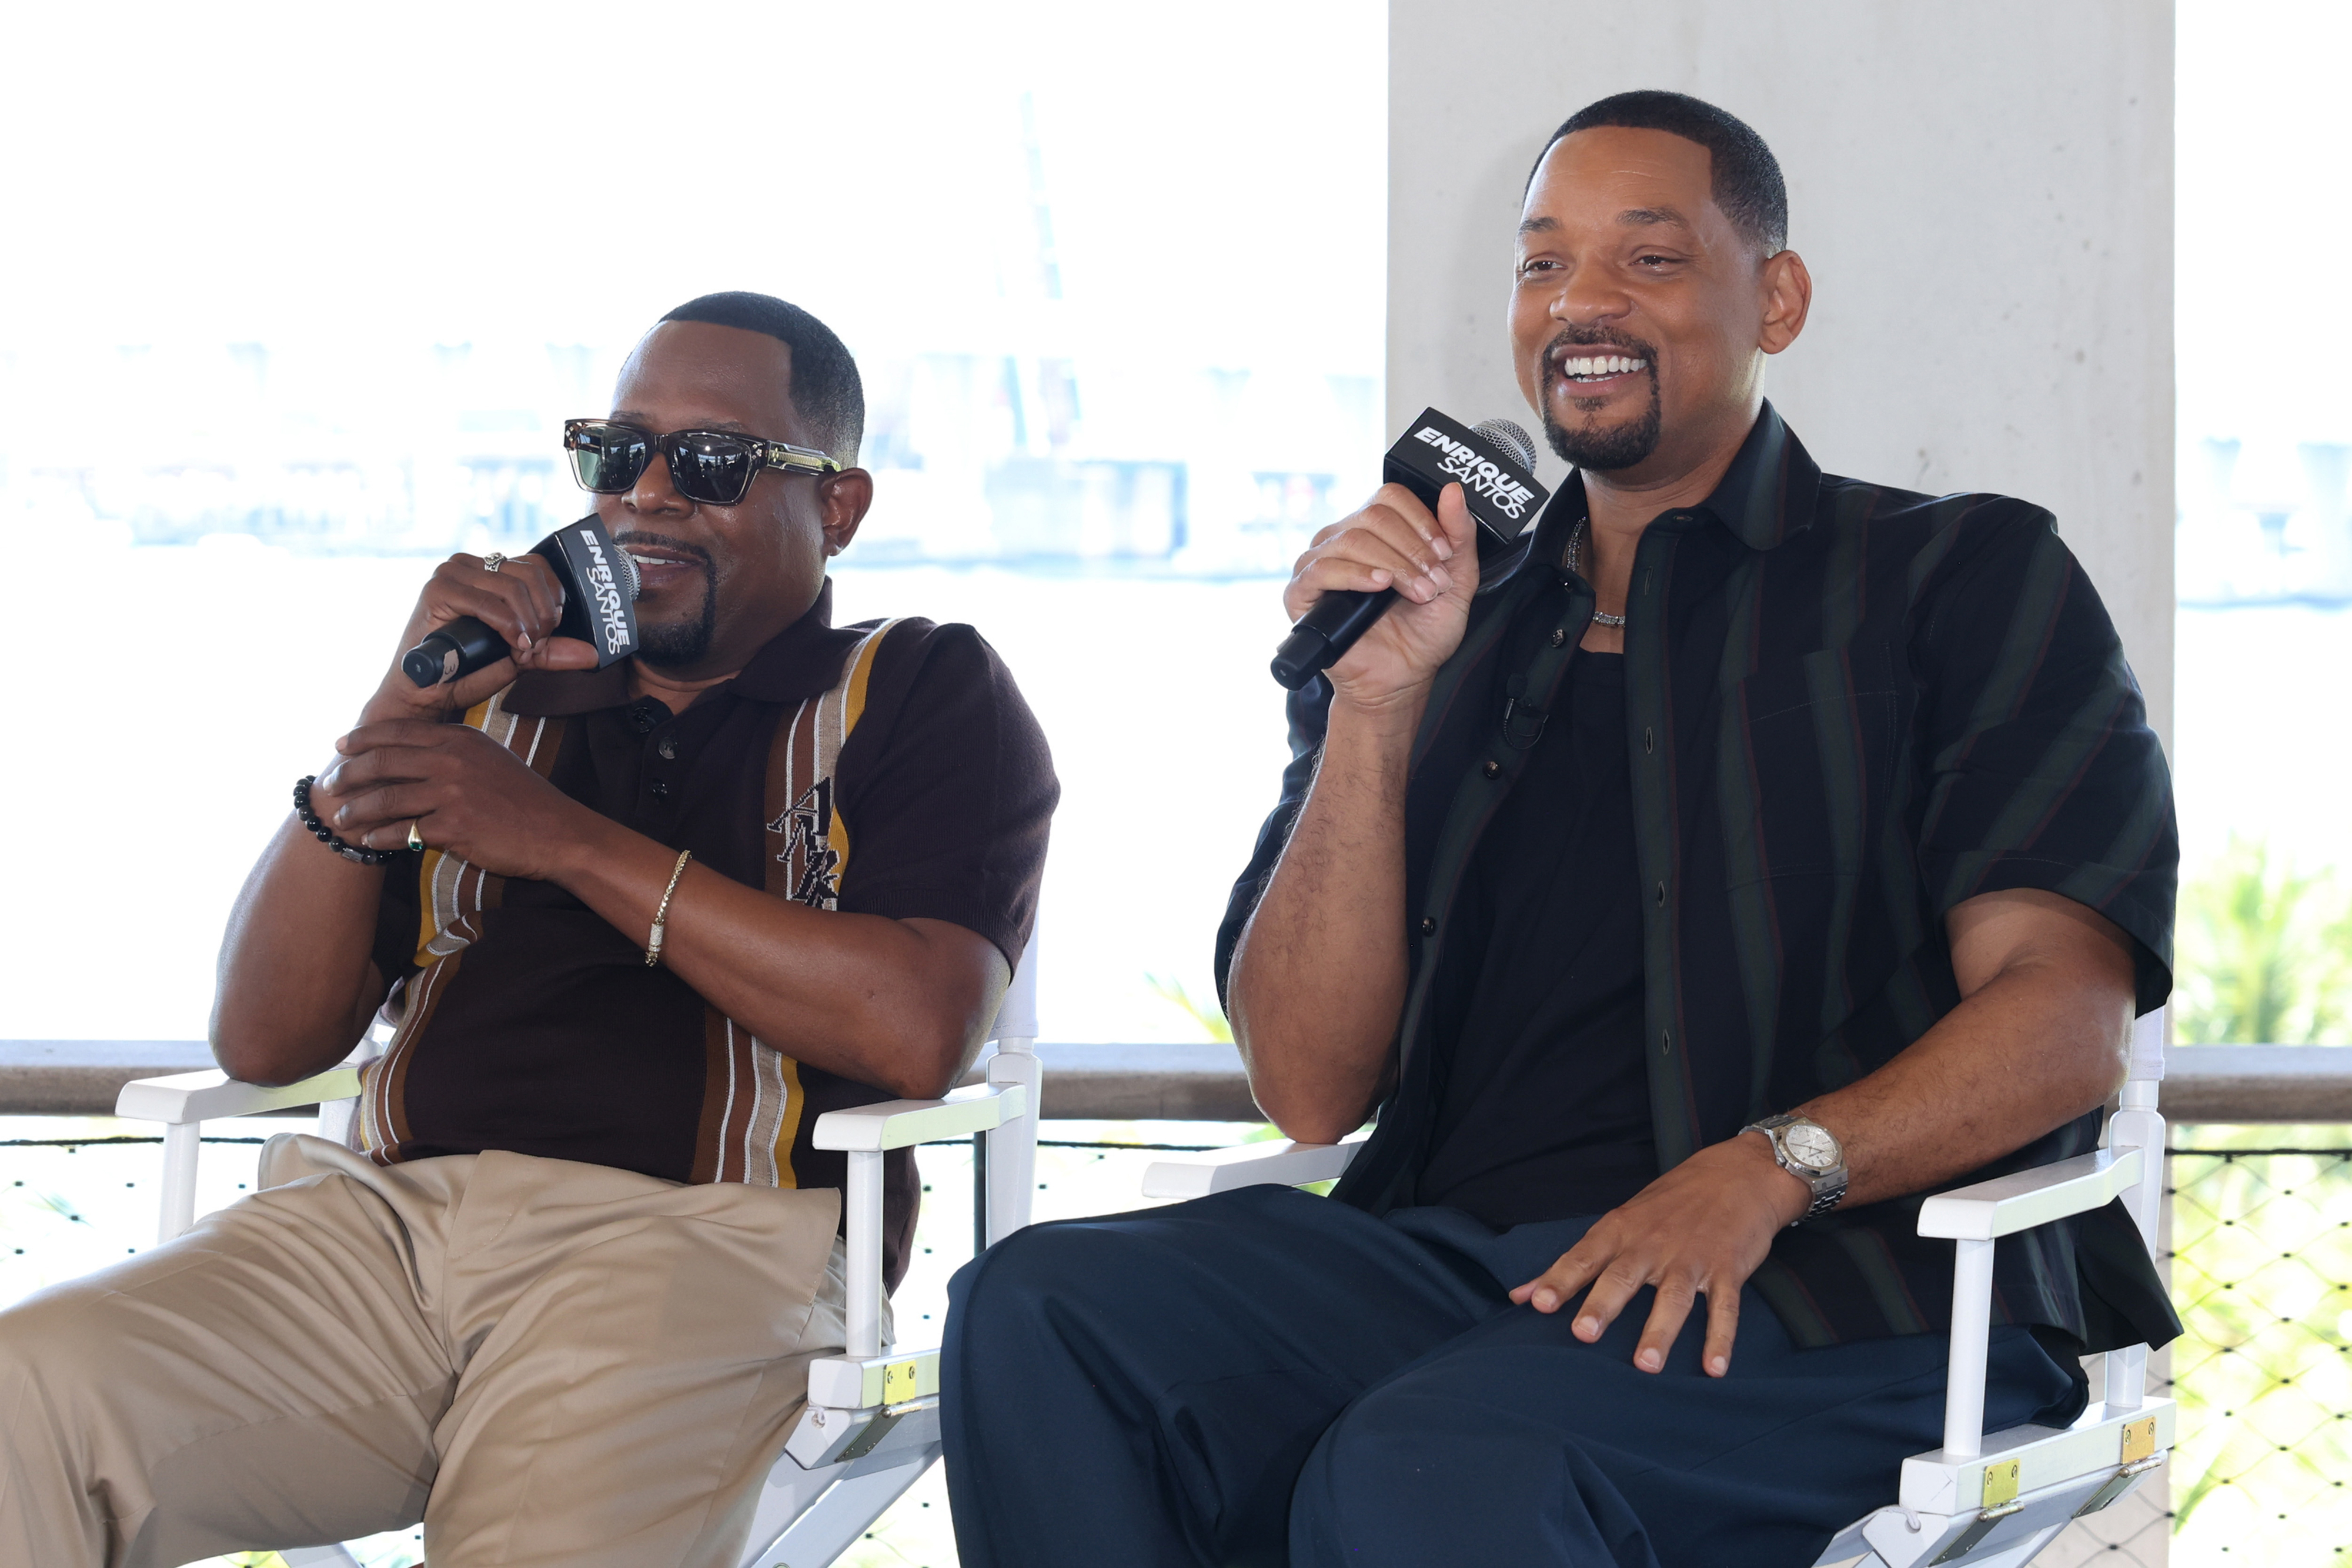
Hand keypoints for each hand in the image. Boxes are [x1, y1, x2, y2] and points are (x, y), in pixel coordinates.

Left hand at [312, 718, 596, 879]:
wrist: (558, 832)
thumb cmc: (525, 800)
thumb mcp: (491, 759)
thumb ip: (454, 752)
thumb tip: (413, 756)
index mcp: (460, 738)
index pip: (399, 731)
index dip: (364, 737)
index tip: (341, 745)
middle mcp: (452, 760)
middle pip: (384, 761)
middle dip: (349, 774)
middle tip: (331, 785)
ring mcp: (452, 793)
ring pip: (387, 798)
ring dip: (357, 810)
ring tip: (342, 819)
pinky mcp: (453, 826)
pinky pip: (404, 831)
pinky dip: (381, 838)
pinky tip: (370, 842)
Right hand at [360, 552, 600, 726]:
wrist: (426, 694)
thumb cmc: (467, 671)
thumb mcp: (519, 656)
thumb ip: (552, 650)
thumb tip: (593, 654)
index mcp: (489, 570)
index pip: (538, 567)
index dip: (554, 600)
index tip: (546, 633)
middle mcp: (470, 564)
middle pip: (532, 575)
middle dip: (544, 616)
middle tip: (535, 646)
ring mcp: (452, 573)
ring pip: (514, 587)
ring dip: (527, 625)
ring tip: (520, 650)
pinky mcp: (438, 589)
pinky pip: (490, 603)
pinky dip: (508, 627)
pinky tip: (513, 645)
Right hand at [1284, 482, 1478, 710]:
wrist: (1403, 679)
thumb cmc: (1422, 634)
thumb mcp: (1456, 581)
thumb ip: (1459, 536)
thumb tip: (1453, 491)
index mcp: (1375, 531)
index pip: (1390, 496)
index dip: (1420, 520)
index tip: (1444, 553)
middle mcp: (1343, 540)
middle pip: (1373, 515)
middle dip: (1412, 549)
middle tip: (1432, 582)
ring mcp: (1318, 564)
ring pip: (1352, 539)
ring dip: (1393, 565)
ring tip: (1415, 593)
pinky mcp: (1301, 594)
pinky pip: (1321, 569)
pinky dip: (1355, 574)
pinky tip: (1379, 586)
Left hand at [1508, 1133, 1809, 1376]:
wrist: (1740, 1173)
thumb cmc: (1672, 1202)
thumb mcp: (1623, 1221)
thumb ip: (1576, 1262)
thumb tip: (1520, 1295)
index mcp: (1623, 1230)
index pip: (1585, 1256)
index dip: (1560, 1279)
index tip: (1538, 1303)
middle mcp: (1653, 1244)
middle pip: (1624, 1276)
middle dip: (1603, 1305)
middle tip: (1583, 1334)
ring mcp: (1692, 1257)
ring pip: (1673, 1298)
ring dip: (1659, 1331)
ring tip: (1646, 1366)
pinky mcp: (1728, 1270)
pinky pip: (1724, 1307)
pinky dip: (1720, 1338)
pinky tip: (1714, 1369)